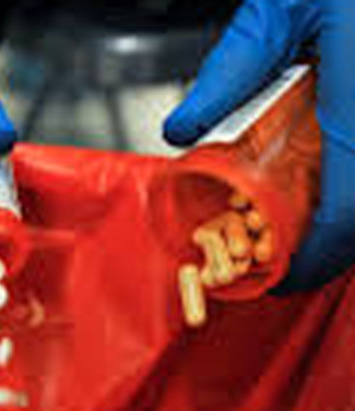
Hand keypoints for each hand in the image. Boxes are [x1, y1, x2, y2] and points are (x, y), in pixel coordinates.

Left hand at [164, 0, 354, 291]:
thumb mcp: (280, 7)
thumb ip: (232, 68)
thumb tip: (183, 127)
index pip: (350, 203)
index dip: (319, 252)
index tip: (286, 274)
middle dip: (332, 246)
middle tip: (289, 261)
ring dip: (344, 220)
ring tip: (303, 231)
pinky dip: (350, 186)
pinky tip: (326, 185)